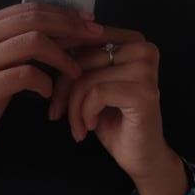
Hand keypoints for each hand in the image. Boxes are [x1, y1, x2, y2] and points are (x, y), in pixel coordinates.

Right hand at [0, 3, 105, 170]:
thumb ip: (18, 41)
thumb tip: (64, 25)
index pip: (28, 8)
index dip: (62, 12)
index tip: (88, 21)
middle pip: (32, 20)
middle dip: (69, 26)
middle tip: (94, 37)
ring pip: (32, 42)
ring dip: (62, 55)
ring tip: (75, 70)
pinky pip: (25, 74)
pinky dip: (44, 81)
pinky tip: (49, 92)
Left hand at [49, 27, 167, 180]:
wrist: (140, 156)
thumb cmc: (114, 119)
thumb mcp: (91, 82)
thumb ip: (80, 59)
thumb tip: (49, 41)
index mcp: (132, 40)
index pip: (83, 38)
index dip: (59, 61)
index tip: (51, 88)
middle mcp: (143, 49)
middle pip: (82, 58)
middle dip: (63, 89)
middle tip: (58, 113)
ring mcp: (146, 70)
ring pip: (86, 77)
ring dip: (73, 106)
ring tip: (77, 125)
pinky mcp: (144, 92)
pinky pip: (96, 93)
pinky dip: (85, 113)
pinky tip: (90, 126)